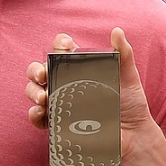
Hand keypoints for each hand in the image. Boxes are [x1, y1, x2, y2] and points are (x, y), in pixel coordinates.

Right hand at [26, 28, 154, 160]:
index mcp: (79, 67)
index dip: (59, 44)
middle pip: (39, 69)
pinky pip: (38, 117)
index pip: (61, 50)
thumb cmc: (130, 103)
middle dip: (35, 70)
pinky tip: (40, 112)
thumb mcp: (128, 76)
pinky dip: (34, 114)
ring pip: (33, 91)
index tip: (66, 47)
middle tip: (43, 75)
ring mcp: (58, 103)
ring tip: (44, 98)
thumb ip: (123, 53)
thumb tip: (117, 31)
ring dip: (33, 92)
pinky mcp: (57, 123)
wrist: (133, 134)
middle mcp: (64, 82)